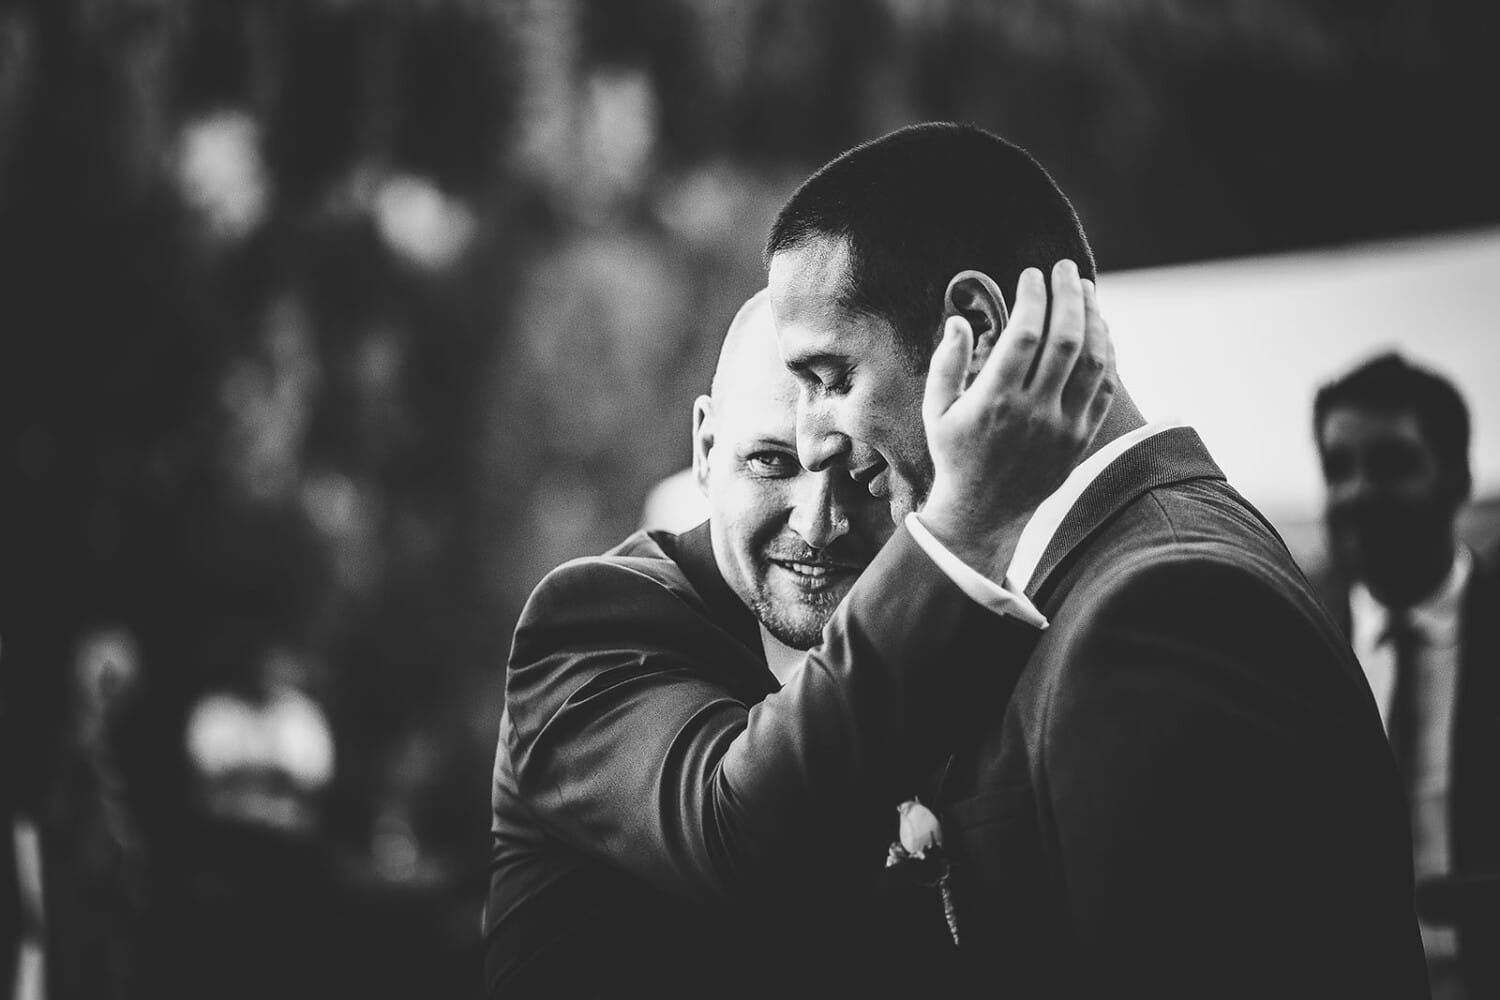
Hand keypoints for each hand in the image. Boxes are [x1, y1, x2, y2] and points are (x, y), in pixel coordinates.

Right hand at [918, 259, 1114, 580]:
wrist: (983, 512)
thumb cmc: (955, 455)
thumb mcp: (936, 410)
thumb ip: (947, 363)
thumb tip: (960, 320)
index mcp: (995, 401)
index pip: (1026, 334)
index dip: (1033, 297)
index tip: (1031, 275)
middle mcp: (1034, 412)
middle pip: (1066, 339)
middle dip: (1068, 295)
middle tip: (1063, 269)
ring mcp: (1063, 426)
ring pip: (1092, 360)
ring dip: (1093, 318)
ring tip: (1084, 290)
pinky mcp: (1081, 438)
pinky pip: (1104, 387)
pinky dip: (1106, 352)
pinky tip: (1098, 329)